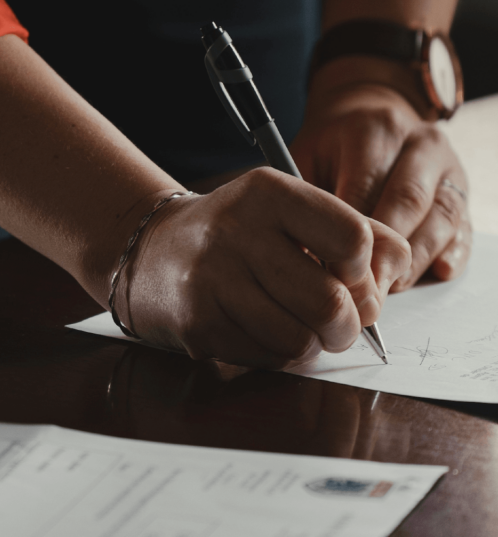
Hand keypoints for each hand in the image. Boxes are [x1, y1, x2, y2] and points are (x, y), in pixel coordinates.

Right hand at [85, 168, 409, 368]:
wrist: (153, 250)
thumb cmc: (238, 231)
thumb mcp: (290, 209)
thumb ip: (353, 229)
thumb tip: (397, 269)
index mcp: (270, 192)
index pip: (354, 238)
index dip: (365, 269)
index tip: (350, 275)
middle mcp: (238, 229)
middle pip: (332, 302)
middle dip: (347, 324)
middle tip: (338, 320)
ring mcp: (213, 278)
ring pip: (301, 339)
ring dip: (311, 342)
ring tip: (296, 322)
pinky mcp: (198, 322)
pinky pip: (267, 358)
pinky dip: (277, 353)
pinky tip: (261, 327)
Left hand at [292, 80, 470, 291]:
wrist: (369, 115)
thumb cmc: (332, 147)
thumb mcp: (307, 157)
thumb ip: (306, 199)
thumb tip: (304, 254)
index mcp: (375, 129)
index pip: (366, 187)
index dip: (350, 235)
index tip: (332, 271)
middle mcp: (419, 143)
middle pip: (408, 202)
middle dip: (385, 252)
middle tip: (363, 291)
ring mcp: (447, 166)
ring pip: (441, 217)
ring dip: (416, 259)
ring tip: (389, 288)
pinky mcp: (462, 189)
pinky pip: (464, 225)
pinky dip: (453, 252)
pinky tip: (438, 272)